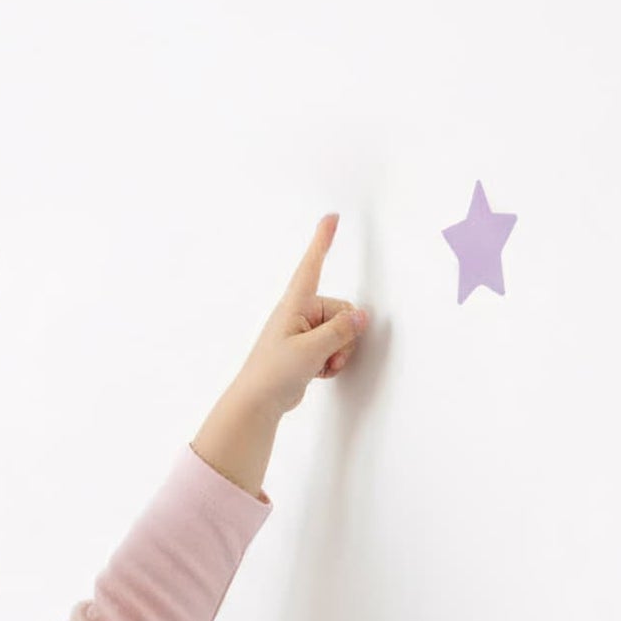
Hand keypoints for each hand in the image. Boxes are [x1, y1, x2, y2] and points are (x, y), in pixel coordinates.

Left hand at [229, 212, 369, 418]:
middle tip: (329, 356)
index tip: (331, 218)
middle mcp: (299, 313)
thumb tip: (362, 316)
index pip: (312, 265)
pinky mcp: (306, 348)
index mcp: (295, 304)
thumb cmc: (274, 372)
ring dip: (338, 351)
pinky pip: (333, 347)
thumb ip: (341, 331)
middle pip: (342, 311)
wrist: (258, 402)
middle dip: (344, 336)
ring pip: (340, 332)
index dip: (322, 241)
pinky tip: (319, 372)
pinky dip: (332, 360)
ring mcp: (303, 331)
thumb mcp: (312, 350)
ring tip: (321, 366)